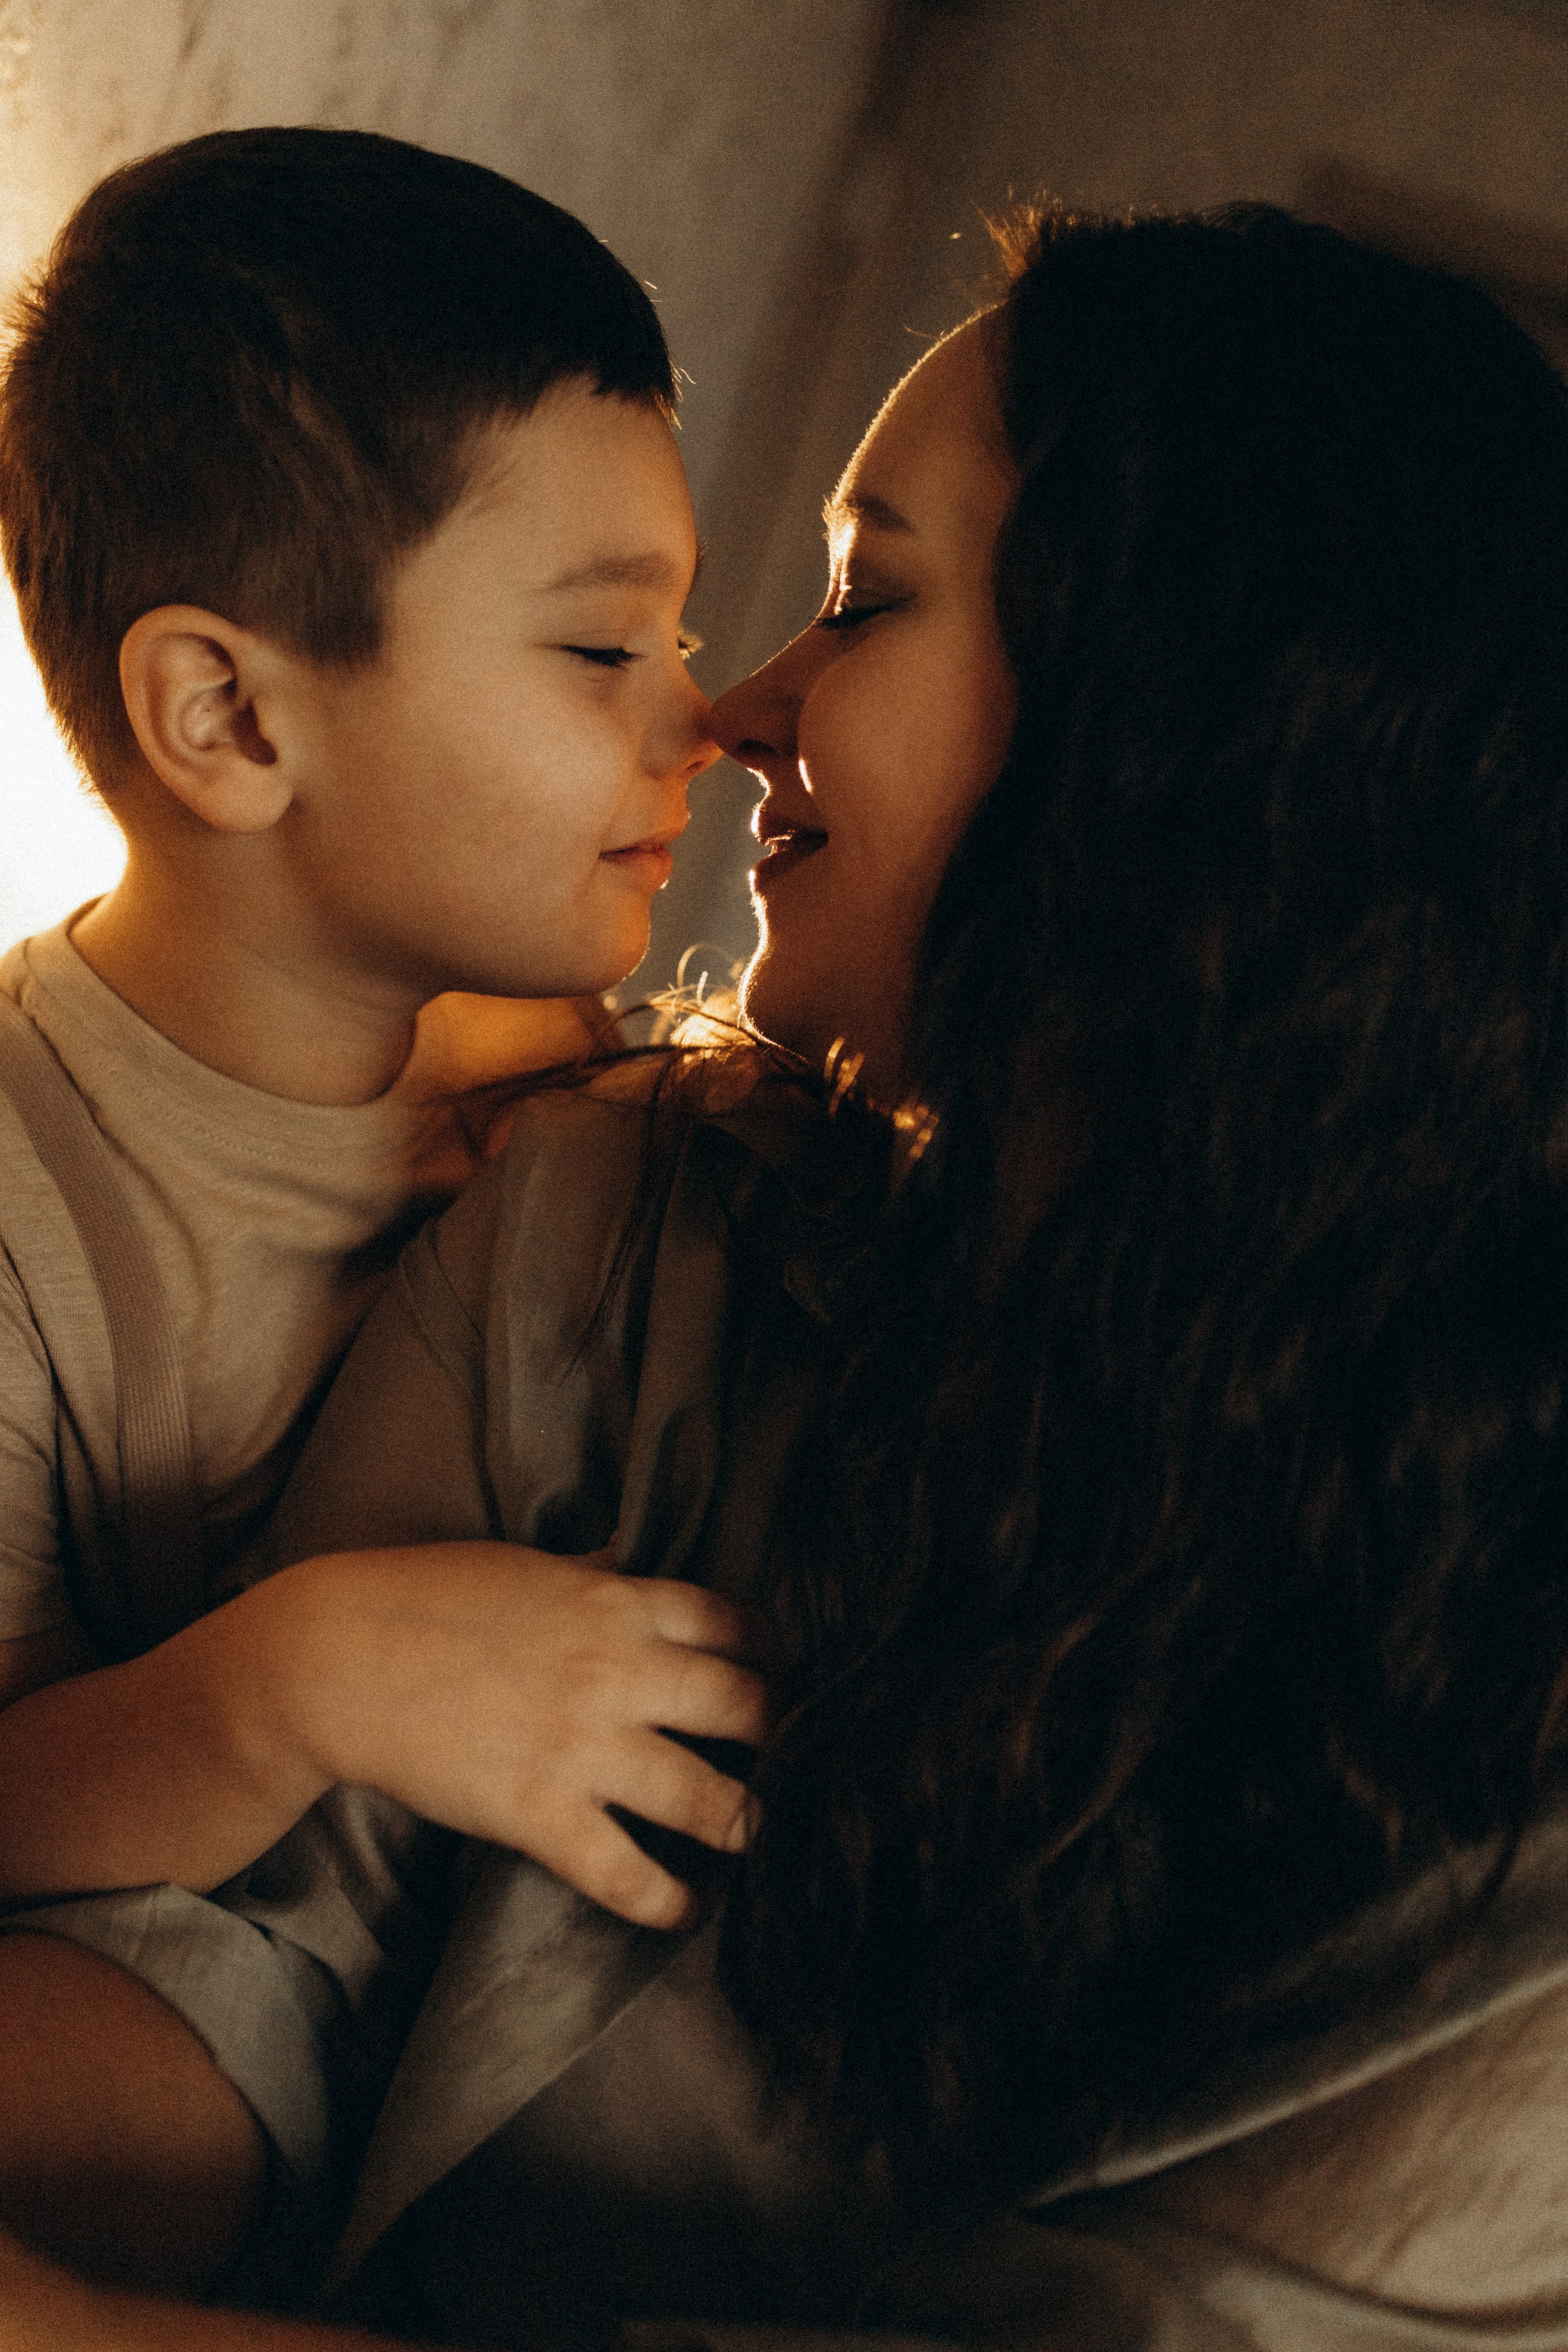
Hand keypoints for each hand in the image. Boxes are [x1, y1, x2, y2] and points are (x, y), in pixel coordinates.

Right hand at [279, 1542, 767, 1928]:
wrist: (338, 1656)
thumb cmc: (427, 1598)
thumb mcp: (527, 1568)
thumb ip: (591, 1575)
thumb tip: (628, 1557)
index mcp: (617, 1602)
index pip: (732, 1623)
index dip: (769, 1655)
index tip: (782, 1678)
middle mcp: (618, 1671)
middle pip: (746, 1706)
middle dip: (784, 1738)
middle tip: (798, 1764)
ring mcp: (583, 1744)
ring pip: (707, 1797)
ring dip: (747, 1824)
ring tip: (762, 1842)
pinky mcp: (539, 1810)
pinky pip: (623, 1871)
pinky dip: (665, 1898)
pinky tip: (683, 1908)